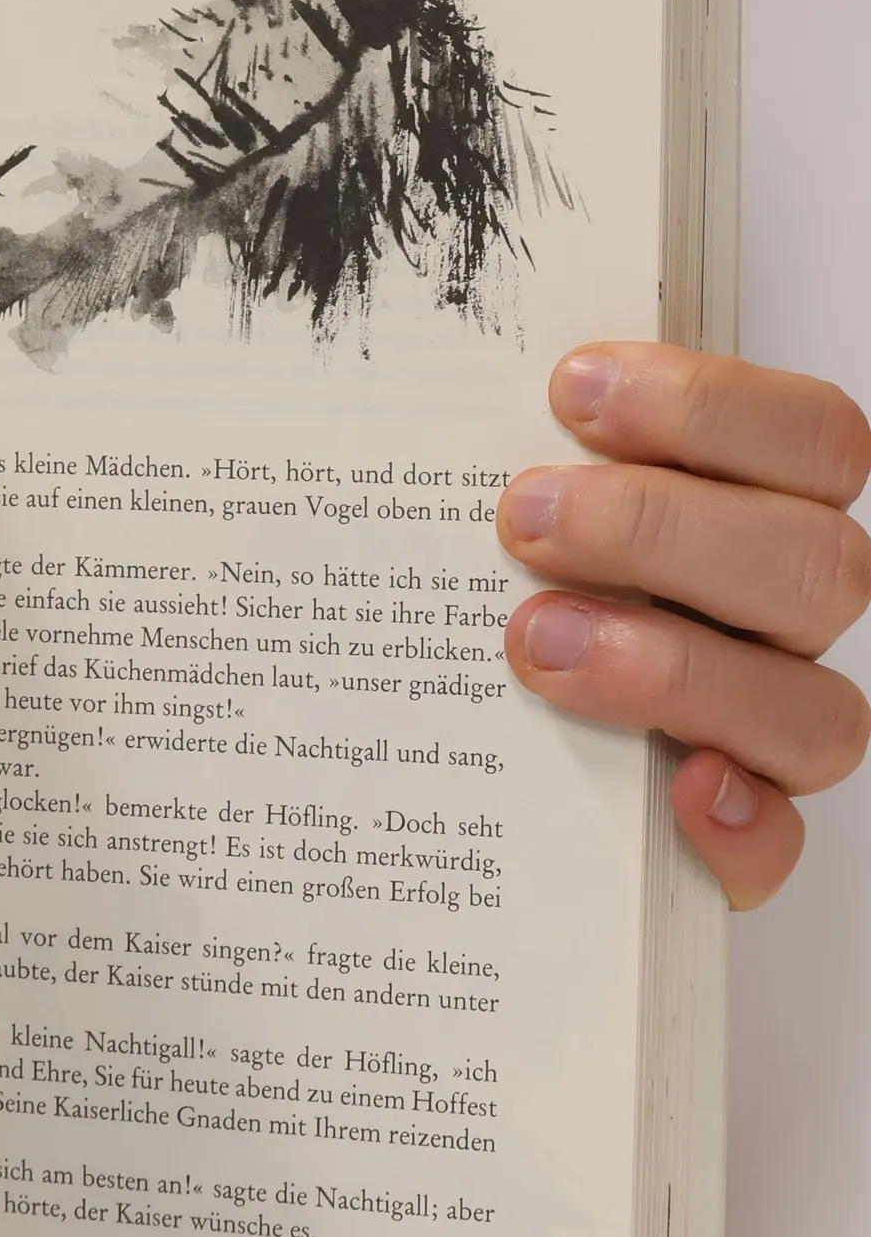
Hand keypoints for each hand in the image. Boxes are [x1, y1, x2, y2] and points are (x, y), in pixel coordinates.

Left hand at [500, 344, 870, 907]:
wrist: (452, 764)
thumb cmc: (488, 593)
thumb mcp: (494, 519)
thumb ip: (508, 469)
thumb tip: (420, 405)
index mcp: (758, 521)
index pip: (812, 441)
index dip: (709, 407)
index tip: (571, 389)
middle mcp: (781, 625)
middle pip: (816, 565)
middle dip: (663, 529)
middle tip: (525, 518)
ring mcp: (769, 734)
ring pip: (813, 708)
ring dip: (675, 668)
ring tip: (537, 640)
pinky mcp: (734, 840)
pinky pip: (778, 847)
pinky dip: (740, 823)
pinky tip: (679, 789)